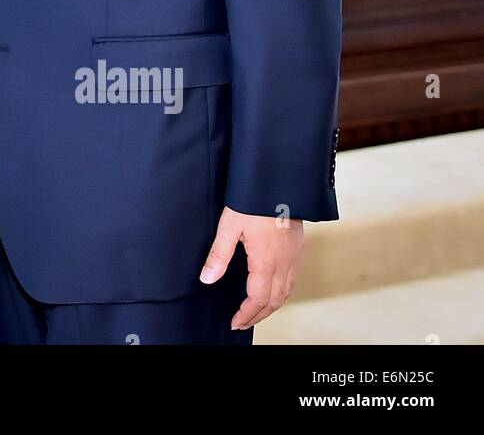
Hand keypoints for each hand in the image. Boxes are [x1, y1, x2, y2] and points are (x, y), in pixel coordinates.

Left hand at [200, 205, 304, 330]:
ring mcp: (294, 257)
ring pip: (286, 291)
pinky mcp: (298, 248)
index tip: (234, 322)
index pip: (257, 299)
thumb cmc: (253, 201)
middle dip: (258, 315)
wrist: (280, 182)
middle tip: (242, 322)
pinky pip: (293, 278)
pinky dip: (282, 291)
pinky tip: (272, 288)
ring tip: (256, 311)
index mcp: (266, 262)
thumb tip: (207, 279)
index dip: (246, 314)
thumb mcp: (230, 226)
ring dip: (271, 305)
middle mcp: (284, 264)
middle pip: (274, 300)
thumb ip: (219, 255)